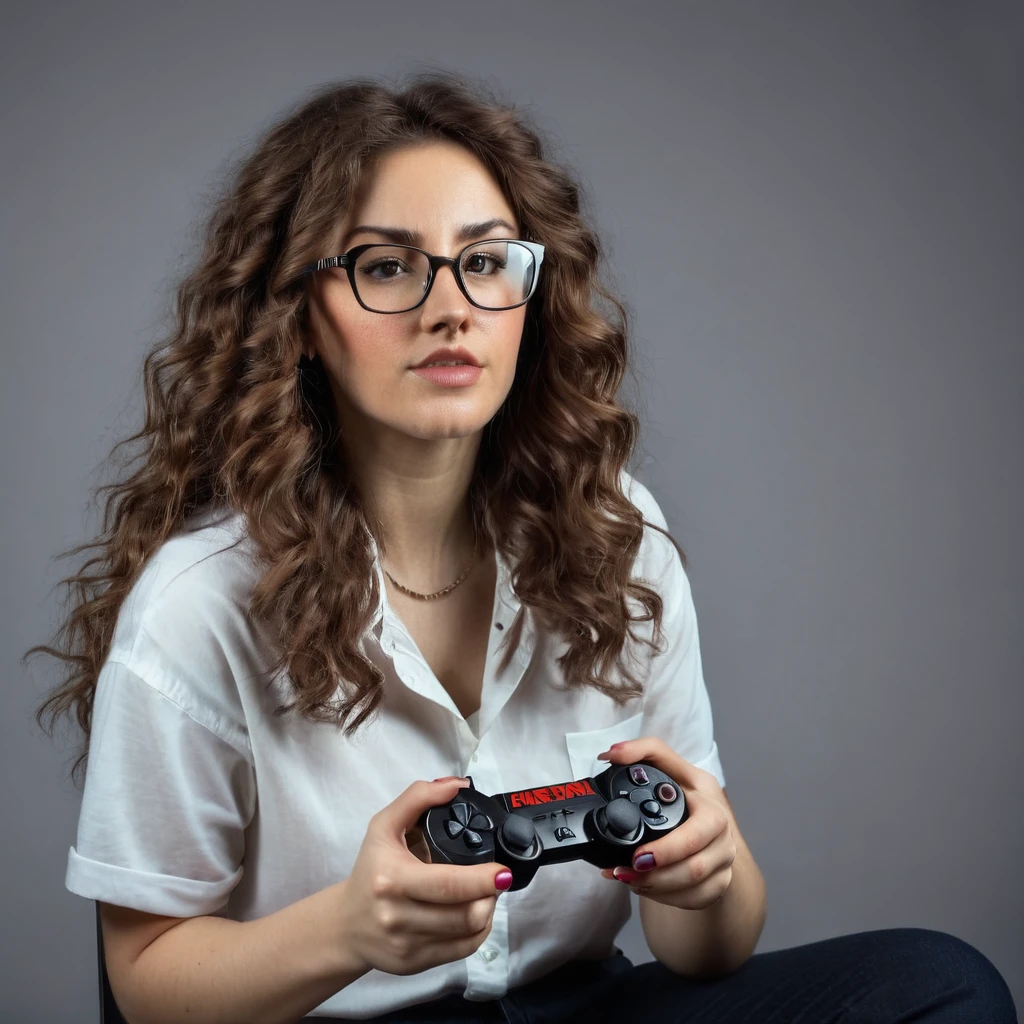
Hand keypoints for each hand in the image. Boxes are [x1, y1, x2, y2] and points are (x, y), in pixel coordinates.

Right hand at [336, 777, 512, 976]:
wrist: (345, 925)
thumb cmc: (369, 871)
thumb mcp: (383, 826)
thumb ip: (417, 797)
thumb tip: (456, 786)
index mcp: (392, 880)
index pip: (449, 885)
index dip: (483, 879)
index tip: (502, 871)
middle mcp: (398, 916)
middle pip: (465, 914)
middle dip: (491, 895)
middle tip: (497, 879)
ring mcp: (407, 945)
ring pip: (468, 933)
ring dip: (487, 911)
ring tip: (485, 894)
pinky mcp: (414, 964)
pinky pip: (462, 951)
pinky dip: (478, 932)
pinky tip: (475, 914)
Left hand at [596, 738, 736, 909]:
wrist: (714, 827)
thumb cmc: (687, 794)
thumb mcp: (671, 767)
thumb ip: (642, 751)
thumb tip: (611, 754)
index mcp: (709, 800)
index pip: (695, 829)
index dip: (667, 846)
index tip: (637, 854)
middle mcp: (722, 831)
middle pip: (695, 864)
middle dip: (659, 871)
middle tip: (628, 869)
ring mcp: (724, 859)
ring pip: (694, 884)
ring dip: (656, 886)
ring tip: (627, 879)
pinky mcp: (720, 882)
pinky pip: (695, 899)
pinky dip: (666, 897)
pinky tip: (644, 887)